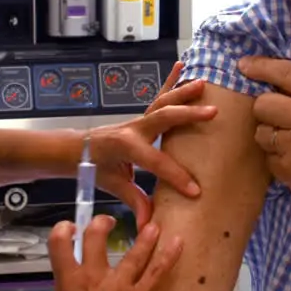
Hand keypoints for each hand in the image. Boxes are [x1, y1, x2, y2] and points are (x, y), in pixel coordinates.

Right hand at [50, 215, 182, 290]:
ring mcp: (118, 286)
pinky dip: (169, 256)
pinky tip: (177, 243)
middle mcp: (93, 278)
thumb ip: (71, 290)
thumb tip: (76, 279)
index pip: (58, 243)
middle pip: (95, 237)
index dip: (62, 230)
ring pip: (133, 253)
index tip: (69, 227)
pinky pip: (156, 272)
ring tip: (153, 226)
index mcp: (69, 282)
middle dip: (101, 223)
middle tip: (108, 221)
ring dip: (145, 237)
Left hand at [88, 63, 214, 223]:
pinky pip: (158, 96)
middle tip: (212, 112)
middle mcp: (133, 128)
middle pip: (162, 117)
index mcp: (125, 146)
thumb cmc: (95, 167)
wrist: (77, 150)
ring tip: (203, 84)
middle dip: (187, 115)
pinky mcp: (142, 117)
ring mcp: (138, 120)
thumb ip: (133, 201)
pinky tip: (181, 66)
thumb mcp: (113, 185)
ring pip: (162, 101)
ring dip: (183, 92)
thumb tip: (149, 224)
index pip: (155, 161)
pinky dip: (170, 80)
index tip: (195, 191)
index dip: (176, 176)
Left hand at [239, 56, 290, 221]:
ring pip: (261, 132)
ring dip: (271, 134)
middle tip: (280, 115)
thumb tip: (278, 80)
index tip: (245, 65)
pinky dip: (277, 158)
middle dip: (267, 108)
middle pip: (263, 104)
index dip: (261, 66)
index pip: (286, 73)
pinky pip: (268, 158)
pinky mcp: (290, 172)